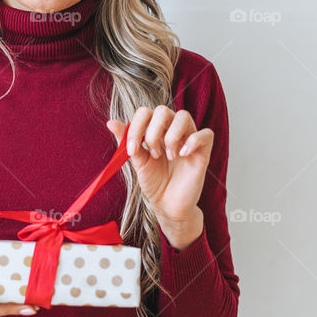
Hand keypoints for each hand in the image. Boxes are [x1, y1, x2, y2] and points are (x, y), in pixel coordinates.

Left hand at [106, 107, 212, 246]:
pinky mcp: (203, 152)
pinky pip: (206, 134)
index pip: (145, 112)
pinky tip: (183, 155)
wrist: (167, 205)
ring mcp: (188, 139)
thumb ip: (127, 141)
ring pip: (183, 116)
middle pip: (163, 110)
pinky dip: (193, 141)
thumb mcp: (137, 161)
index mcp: (155, 130)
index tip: (132, 149)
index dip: (136, 127)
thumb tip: (110, 122)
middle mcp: (172, 130)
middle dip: (153, 131)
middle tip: (153, 153)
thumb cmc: (154, 182)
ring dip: (171, 136)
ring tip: (168, 156)